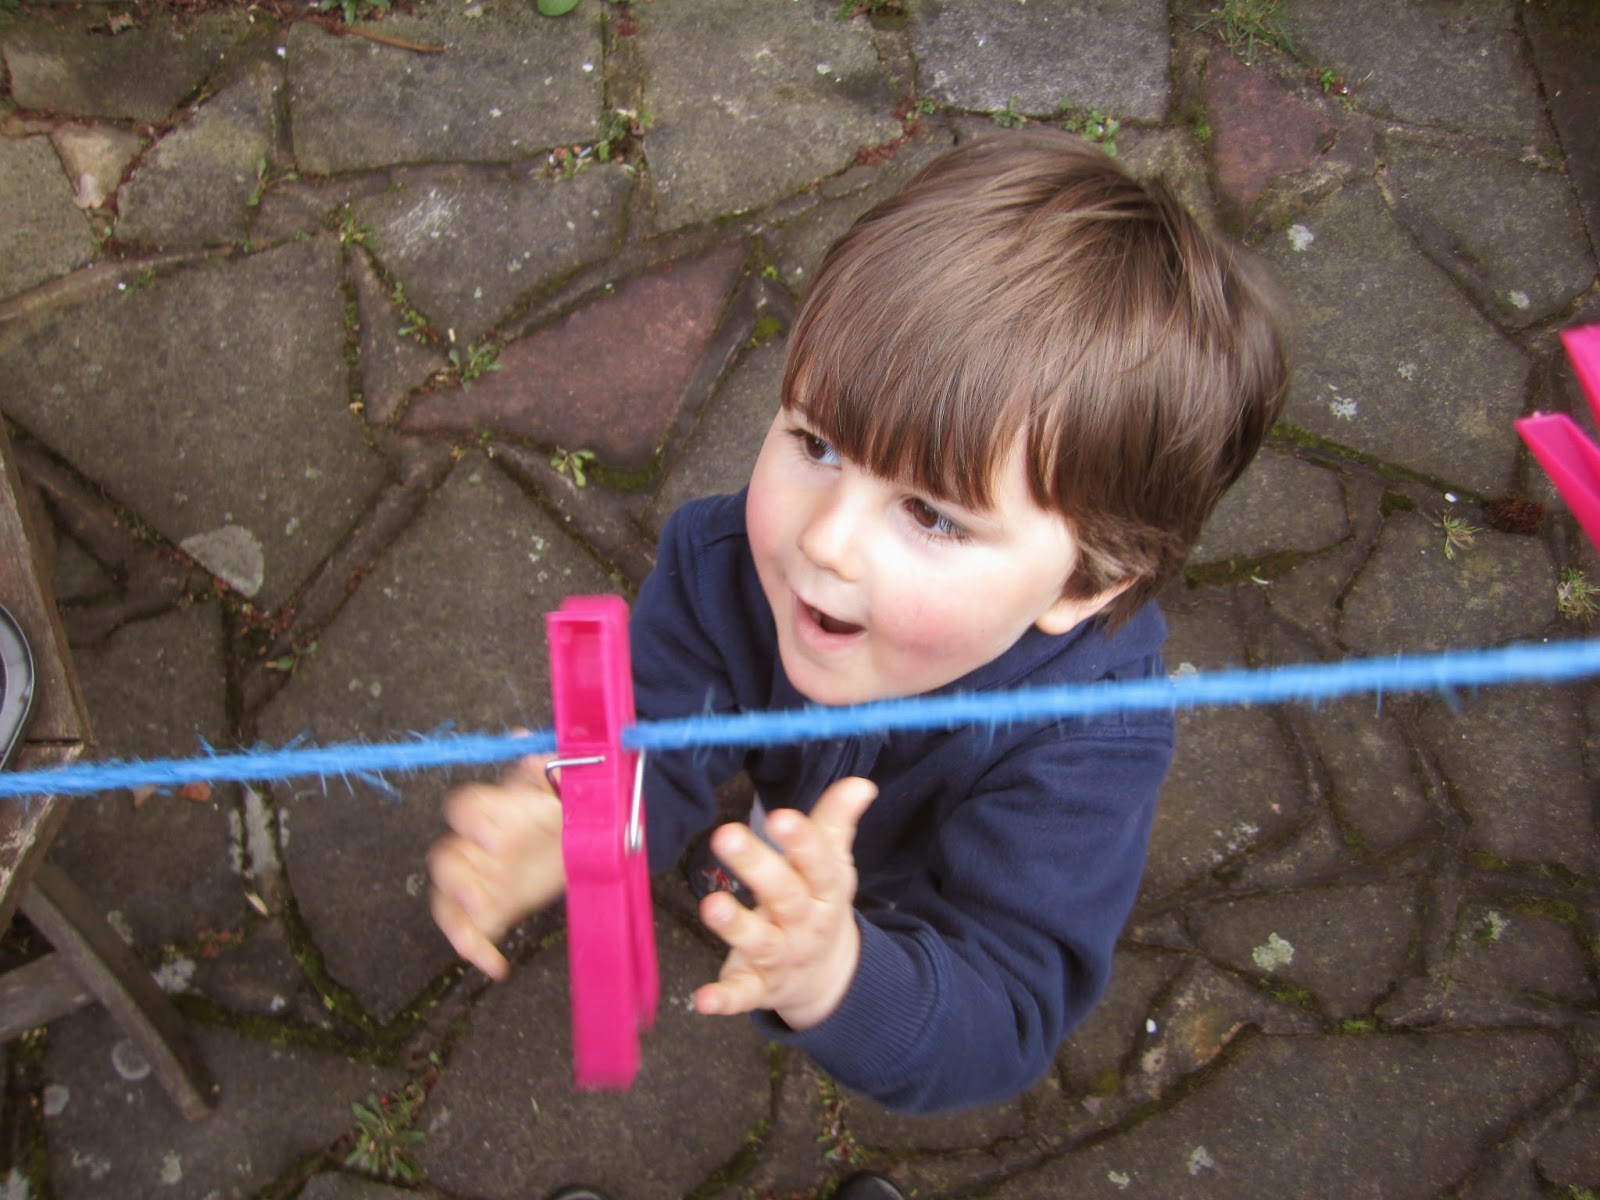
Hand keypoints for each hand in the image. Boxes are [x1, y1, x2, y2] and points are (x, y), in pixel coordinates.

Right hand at [427, 753, 565, 980]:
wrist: (586, 832)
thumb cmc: (570, 800)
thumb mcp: (566, 777)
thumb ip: (547, 765)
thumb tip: (522, 740)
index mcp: (495, 808)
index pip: (465, 808)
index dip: (472, 821)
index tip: (492, 837)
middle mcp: (478, 844)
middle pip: (444, 857)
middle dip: (456, 877)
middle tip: (481, 897)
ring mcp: (480, 878)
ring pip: (444, 898)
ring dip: (455, 916)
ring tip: (481, 926)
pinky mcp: (493, 908)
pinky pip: (469, 931)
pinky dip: (475, 950)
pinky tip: (497, 966)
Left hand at [694, 776, 877, 1030]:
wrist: (830, 977)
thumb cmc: (820, 903)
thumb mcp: (833, 865)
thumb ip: (836, 823)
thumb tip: (860, 783)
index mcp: (826, 888)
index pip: (818, 861)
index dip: (801, 839)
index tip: (779, 816)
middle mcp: (806, 922)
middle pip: (784, 894)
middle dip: (756, 866)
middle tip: (725, 835)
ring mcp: (782, 955)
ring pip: (759, 940)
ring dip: (735, 925)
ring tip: (710, 905)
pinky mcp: (759, 987)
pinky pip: (742, 993)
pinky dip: (724, 999)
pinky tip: (702, 1000)